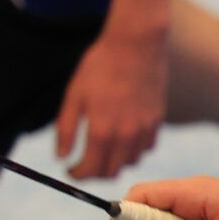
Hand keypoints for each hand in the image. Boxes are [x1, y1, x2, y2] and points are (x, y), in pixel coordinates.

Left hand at [54, 24, 168, 179]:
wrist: (136, 45)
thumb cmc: (100, 66)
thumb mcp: (74, 95)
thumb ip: (66, 129)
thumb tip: (61, 157)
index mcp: (102, 131)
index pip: (90, 170)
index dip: (77, 174)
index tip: (70, 169)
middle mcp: (126, 136)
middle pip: (111, 172)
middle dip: (95, 172)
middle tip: (85, 162)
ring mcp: (144, 129)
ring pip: (130, 162)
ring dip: (115, 161)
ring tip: (104, 148)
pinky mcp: (157, 121)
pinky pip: (146, 148)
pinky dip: (134, 149)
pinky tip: (124, 136)